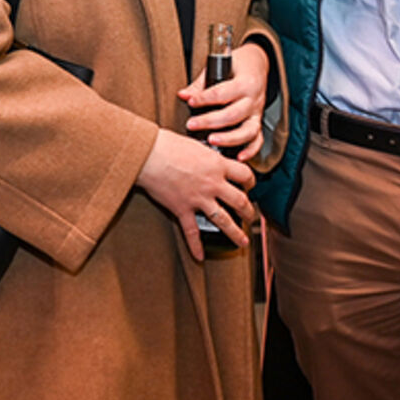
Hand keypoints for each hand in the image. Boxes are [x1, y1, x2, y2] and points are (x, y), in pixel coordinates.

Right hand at [136, 129, 255, 260]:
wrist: (148, 154)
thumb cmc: (167, 144)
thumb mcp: (196, 144)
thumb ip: (207, 155)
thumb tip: (211, 157)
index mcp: (217, 164)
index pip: (245, 174)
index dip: (251, 181)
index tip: (250, 185)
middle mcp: (212, 183)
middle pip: (240, 201)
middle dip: (248, 211)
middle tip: (250, 216)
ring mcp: (199, 199)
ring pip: (224, 220)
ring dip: (235, 232)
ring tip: (243, 242)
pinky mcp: (182, 209)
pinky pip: (192, 232)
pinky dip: (196, 246)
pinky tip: (200, 256)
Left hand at [179, 41, 268, 161]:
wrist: (257, 64)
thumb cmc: (236, 66)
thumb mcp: (219, 68)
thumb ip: (201, 84)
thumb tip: (183, 95)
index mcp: (244, 82)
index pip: (222, 92)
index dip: (204, 98)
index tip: (190, 102)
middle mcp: (253, 99)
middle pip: (233, 114)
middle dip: (210, 121)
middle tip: (192, 125)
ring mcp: (257, 113)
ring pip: (247, 130)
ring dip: (229, 138)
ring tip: (211, 141)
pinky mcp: (258, 122)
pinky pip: (258, 140)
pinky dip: (250, 151)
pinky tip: (238, 157)